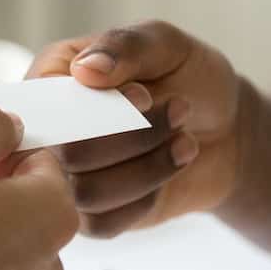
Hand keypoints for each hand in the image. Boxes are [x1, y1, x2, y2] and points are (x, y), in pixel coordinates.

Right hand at [27, 20, 245, 236]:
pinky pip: (104, 223)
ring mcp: (66, 178)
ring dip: (147, 167)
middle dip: (133, 136)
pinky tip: (170, 169)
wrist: (225, 129)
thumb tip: (85, 69)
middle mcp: (50, 130)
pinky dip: (146, 197)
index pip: (45, 105)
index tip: (145, 95)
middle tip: (181, 109)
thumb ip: (126, 47)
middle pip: (66, 153)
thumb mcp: (165, 45)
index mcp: (50, 78)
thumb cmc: (187, 77)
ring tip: (184, 140)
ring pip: (86, 193)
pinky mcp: (92, 215)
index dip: (93, 108)